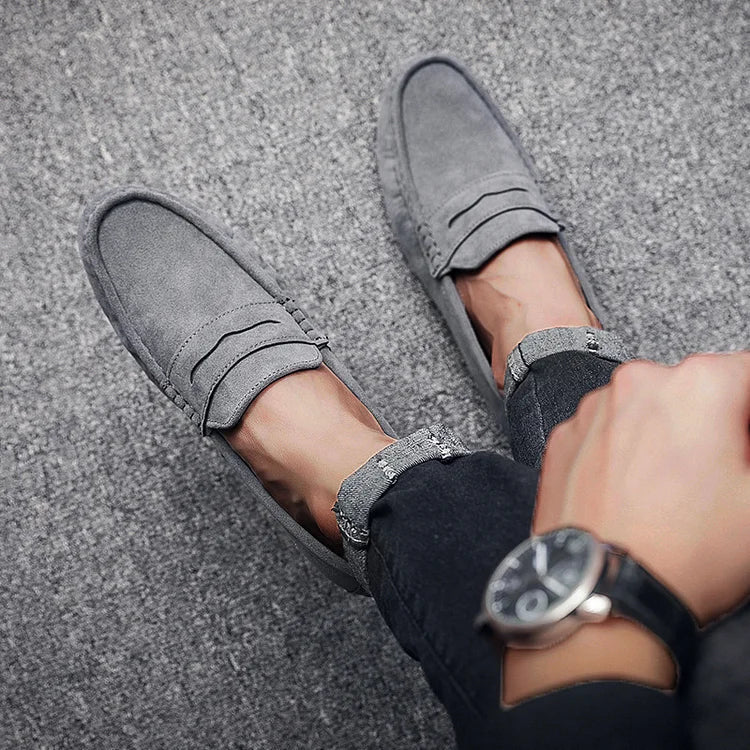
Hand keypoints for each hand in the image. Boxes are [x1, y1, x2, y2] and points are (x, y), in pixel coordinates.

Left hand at [533, 352, 749, 625]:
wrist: (601, 589)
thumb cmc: (686, 552)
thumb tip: (741, 448)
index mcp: (698, 385)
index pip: (749, 373)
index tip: (746, 446)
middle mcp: (638, 383)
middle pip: (696, 390)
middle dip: (716, 423)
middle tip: (721, 474)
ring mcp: (592, 410)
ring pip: (647, 409)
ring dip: (666, 434)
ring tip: (673, 490)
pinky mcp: (563, 438)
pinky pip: (607, 431)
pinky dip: (624, 450)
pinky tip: (635, 492)